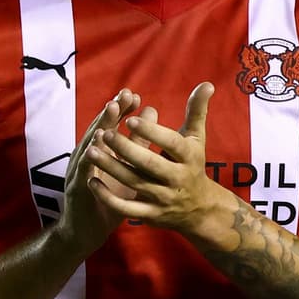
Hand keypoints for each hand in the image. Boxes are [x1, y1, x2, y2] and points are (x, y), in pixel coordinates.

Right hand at [51, 89, 147, 256]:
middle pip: (98, 131)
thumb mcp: (128, 170)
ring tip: (109, 114)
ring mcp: (79, 173)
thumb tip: (151, 114)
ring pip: (88, 148)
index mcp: (101, 152)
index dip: (121, 111)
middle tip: (121, 96)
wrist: (86, 231)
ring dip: (98, 130)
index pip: (110, 126)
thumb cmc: (109, 198)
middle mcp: (86, 158)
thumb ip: (138, 143)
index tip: (134, 95)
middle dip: (110, 113)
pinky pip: (82, 174)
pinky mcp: (76, 190)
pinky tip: (92, 150)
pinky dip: (86, 161)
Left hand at [84, 82, 228, 237]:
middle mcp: (177, 179)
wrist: (199, 209)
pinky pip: (126, 208)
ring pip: (134, 183)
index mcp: (189, 157)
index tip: (130, 119)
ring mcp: (163, 199)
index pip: (170, 143)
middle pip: (149, 164)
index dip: (151, 132)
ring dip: (111, 167)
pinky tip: (92, 180)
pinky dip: (108, 196)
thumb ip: (197, 111)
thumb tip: (206, 83)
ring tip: (91, 150)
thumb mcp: (196, 139)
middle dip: (126, 148)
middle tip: (104, 133)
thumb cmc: (192, 164)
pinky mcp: (150, 215)